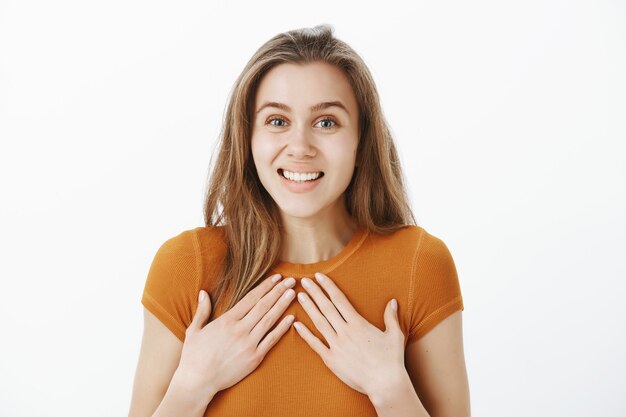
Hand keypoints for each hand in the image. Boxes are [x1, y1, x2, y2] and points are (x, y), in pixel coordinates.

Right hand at [176, 273, 296, 399]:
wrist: (197, 382)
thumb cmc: (194, 356)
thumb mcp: (194, 330)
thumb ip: (202, 310)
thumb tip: (203, 292)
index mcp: (226, 320)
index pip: (251, 298)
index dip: (265, 286)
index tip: (276, 277)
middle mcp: (239, 330)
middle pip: (263, 306)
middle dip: (278, 291)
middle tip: (291, 280)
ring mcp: (248, 344)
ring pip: (269, 320)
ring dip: (282, 305)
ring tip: (292, 293)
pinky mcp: (254, 358)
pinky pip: (271, 340)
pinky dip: (282, 328)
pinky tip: (291, 318)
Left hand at [293, 272, 405, 397]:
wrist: (385, 384)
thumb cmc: (392, 360)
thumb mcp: (395, 335)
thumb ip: (391, 317)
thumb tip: (392, 301)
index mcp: (358, 323)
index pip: (339, 299)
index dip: (328, 286)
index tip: (319, 276)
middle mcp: (345, 331)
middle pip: (326, 307)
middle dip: (314, 292)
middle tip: (304, 280)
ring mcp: (336, 346)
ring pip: (319, 322)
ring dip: (308, 308)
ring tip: (299, 296)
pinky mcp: (331, 360)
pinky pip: (315, 345)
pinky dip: (305, 334)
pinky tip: (296, 324)